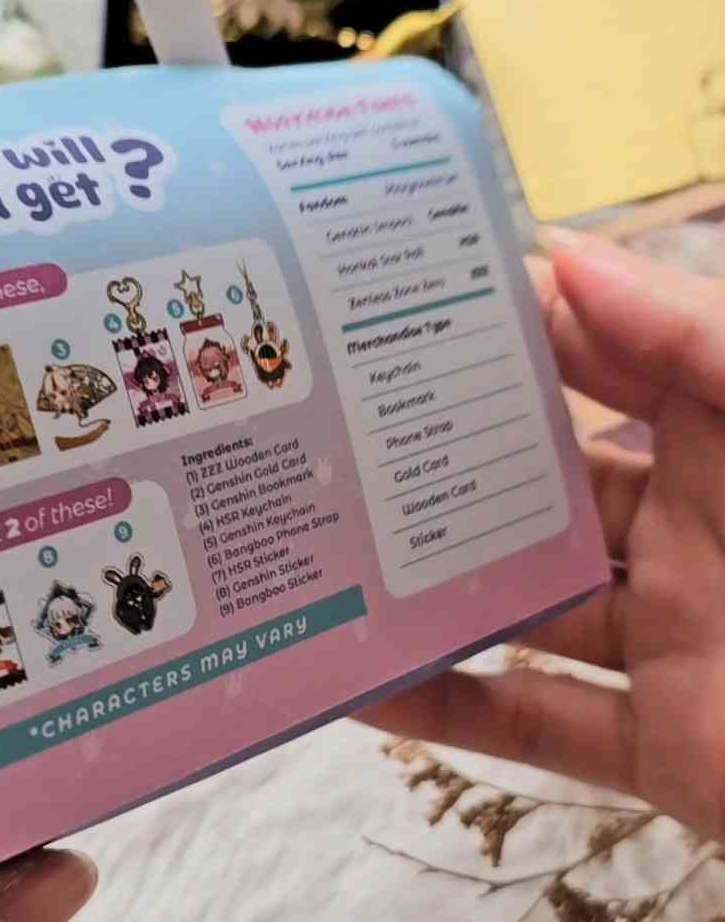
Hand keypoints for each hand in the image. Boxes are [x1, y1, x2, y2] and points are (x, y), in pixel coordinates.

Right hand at [359, 227, 724, 839]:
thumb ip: (699, 338)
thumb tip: (565, 256)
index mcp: (724, 438)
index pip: (597, 360)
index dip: (509, 328)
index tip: (394, 305)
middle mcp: (684, 530)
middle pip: (534, 488)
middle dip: (438, 460)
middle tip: (324, 430)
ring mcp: (669, 641)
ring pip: (518, 609)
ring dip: (423, 588)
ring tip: (319, 553)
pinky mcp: (663, 747)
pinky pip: (538, 730)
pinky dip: (449, 712)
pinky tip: (361, 689)